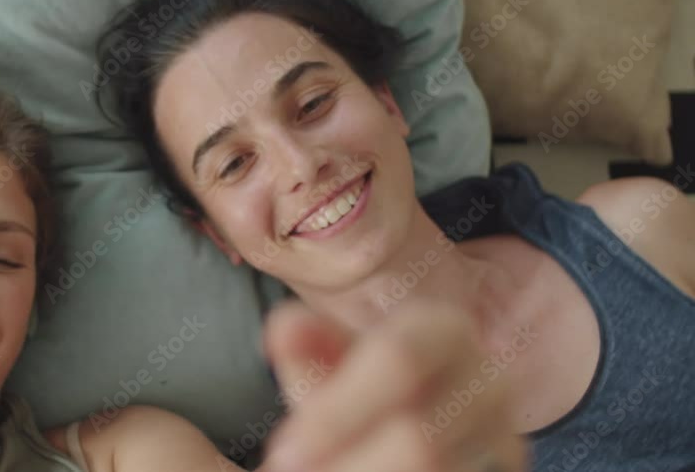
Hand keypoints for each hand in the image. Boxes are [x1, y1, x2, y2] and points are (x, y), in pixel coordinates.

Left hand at [259, 301, 527, 471]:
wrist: (406, 434)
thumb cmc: (360, 394)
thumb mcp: (327, 364)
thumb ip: (304, 345)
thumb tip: (284, 329)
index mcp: (442, 331)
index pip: (397, 360)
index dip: (336, 411)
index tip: (283, 451)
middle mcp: (488, 383)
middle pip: (420, 439)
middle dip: (348, 463)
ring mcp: (504, 438)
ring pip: (432, 469)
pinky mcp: (503, 469)